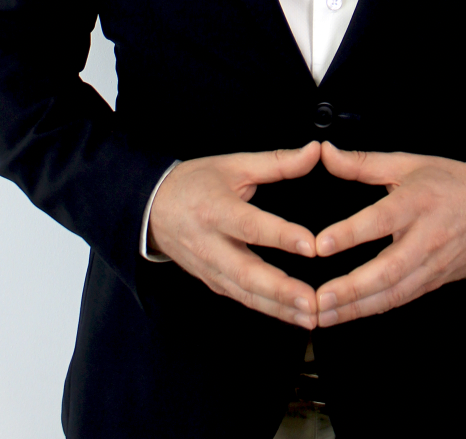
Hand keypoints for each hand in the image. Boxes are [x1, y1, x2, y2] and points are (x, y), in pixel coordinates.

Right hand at [147, 141, 321, 328]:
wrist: (151, 207)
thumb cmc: (195, 182)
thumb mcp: (233, 164)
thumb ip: (277, 162)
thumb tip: (314, 151)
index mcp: (215, 209)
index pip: (251, 226)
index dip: (281, 236)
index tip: (312, 246)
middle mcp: (210, 244)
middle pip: (246, 272)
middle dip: (281, 290)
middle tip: (313, 301)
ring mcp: (210, 267)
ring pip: (245, 293)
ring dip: (279, 308)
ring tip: (311, 316)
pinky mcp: (212, 282)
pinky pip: (242, 298)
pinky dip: (268, 310)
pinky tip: (293, 315)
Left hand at [312, 143, 465, 325]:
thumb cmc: (449, 182)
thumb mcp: (408, 163)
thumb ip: (363, 162)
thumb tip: (326, 152)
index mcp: (418, 201)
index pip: (382, 219)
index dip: (351, 233)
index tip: (321, 244)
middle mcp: (427, 237)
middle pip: (389, 268)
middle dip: (353, 287)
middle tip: (320, 297)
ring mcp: (433, 263)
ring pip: (395, 292)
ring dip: (358, 307)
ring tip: (325, 314)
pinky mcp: (436, 281)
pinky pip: (403, 299)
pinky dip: (375, 308)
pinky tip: (349, 315)